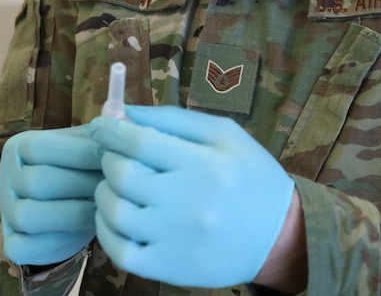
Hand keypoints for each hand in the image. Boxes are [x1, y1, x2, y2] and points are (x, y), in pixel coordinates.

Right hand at [0, 124, 103, 265]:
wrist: (73, 201)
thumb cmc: (86, 166)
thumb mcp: (91, 143)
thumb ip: (102, 133)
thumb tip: (120, 123)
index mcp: (19, 146)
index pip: (40, 147)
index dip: (80, 153)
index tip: (114, 157)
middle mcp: (4, 177)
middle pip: (36, 182)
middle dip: (81, 184)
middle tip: (114, 186)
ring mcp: (4, 212)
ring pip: (27, 215)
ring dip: (72, 213)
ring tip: (104, 206)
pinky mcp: (10, 243)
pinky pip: (24, 247)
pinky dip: (56, 241)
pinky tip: (85, 229)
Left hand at [90, 106, 294, 287]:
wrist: (279, 234)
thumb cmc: (251, 175)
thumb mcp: (225, 135)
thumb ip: (175, 119)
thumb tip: (127, 111)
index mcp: (207, 163)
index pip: (142, 142)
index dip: (112, 130)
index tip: (101, 125)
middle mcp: (191, 202)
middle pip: (124, 175)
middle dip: (108, 159)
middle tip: (112, 154)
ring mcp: (178, 239)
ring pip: (116, 213)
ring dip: (104, 193)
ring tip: (113, 184)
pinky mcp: (171, 268)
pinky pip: (120, 251)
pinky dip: (106, 231)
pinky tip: (114, 217)